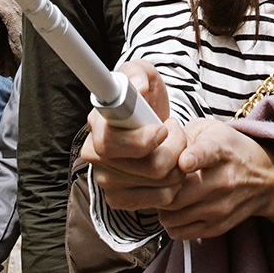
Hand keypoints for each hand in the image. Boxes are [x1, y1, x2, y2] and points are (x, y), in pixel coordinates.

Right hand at [82, 63, 187, 210]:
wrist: (148, 123)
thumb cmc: (144, 97)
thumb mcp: (142, 73)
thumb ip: (138, 74)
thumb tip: (139, 88)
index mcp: (96, 126)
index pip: (111, 143)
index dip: (143, 140)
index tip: (163, 127)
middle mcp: (94, 156)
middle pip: (147, 167)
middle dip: (175, 148)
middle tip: (177, 131)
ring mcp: (105, 180)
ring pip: (159, 182)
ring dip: (179, 163)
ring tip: (176, 146)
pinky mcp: (120, 198)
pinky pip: (161, 199)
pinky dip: (175, 183)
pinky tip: (171, 166)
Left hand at [153, 119, 273, 240]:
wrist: (264, 177)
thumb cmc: (230, 150)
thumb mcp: (210, 129)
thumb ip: (182, 133)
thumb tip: (156, 144)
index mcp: (220, 150)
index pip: (207, 153)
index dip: (193, 157)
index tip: (183, 161)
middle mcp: (222, 180)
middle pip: (177, 192)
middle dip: (158, 188)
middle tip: (155, 181)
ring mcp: (220, 207)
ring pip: (173, 214)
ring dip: (162, 206)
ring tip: (166, 194)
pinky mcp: (217, 227)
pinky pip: (179, 231)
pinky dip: (170, 222)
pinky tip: (175, 209)